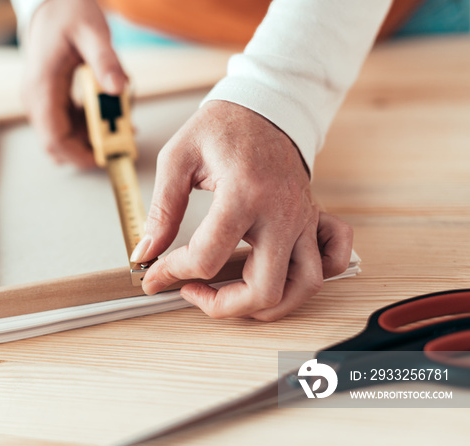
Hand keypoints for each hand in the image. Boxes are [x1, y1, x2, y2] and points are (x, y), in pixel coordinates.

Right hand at [22, 0, 125, 167]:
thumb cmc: (68, 11)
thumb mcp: (92, 31)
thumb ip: (106, 60)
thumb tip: (120, 88)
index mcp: (42, 88)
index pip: (55, 139)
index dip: (80, 156)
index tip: (108, 158)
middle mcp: (36, 99)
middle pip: (59, 143)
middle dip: (91, 148)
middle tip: (123, 139)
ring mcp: (41, 100)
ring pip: (64, 135)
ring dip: (93, 136)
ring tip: (123, 120)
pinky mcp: (49, 97)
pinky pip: (68, 122)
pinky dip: (89, 123)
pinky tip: (112, 109)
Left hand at [131, 100, 352, 320]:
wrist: (266, 105)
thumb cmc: (224, 126)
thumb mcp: (178, 158)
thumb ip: (162, 210)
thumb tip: (147, 251)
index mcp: (243, 194)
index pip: (207, 257)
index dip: (172, 273)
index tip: (155, 275)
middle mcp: (280, 213)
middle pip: (264, 290)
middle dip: (222, 307)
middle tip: (194, 292)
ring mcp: (302, 220)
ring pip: (303, 287)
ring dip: (267, 305)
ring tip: (233, 296)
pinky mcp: (313, 220)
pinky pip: (332, 261)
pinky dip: (312, 279)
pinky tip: (282, 276)